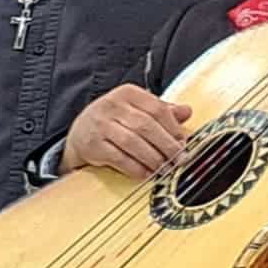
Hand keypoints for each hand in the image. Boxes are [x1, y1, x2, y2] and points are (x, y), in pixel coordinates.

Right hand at [65, 85, 192, 179]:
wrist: (80, 132)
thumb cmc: (115, 120)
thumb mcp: (136, 110)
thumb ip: (162, 111)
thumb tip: (187, 112)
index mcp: (128, 93)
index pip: (156, 108)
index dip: (173, 127)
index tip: (183, 142)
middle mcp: (112, 105)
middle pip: (146, 126)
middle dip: (166, 145)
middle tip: (179, 159)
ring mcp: (101, 125)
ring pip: (133, 142)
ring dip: (153, 158)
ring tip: (165, 169)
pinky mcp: (93, 145)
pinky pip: (118, 158)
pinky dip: (135, 168)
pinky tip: (146, 174)